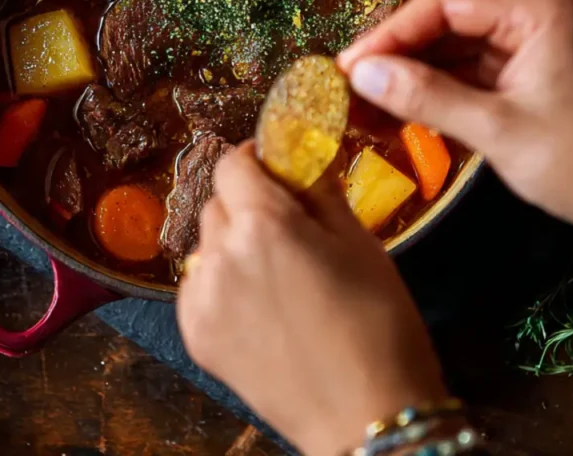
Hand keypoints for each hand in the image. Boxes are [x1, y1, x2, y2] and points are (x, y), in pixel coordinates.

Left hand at [177, 142, 446, 455]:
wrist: (367, 418)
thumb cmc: (377, 323)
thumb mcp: (359, 242)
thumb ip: (318, 189)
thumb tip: (298, 155)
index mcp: (263, 222)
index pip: (233, 163)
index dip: (254, 159)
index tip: (275, 170)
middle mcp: (220, 253)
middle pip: (219, 202)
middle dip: (247, 204)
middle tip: (286, 228)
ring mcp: (201, 297)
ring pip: (207, 244)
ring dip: (232, 244)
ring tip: (274, 274)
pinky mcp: (194, 333)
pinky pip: (199, 284)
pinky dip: (222, 283)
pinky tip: (259, 306)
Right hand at [336, 0, 572, 266]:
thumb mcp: (499, 131)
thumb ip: (426, 97)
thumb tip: (359, 73)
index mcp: (536, 8)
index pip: (442, 4)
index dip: (389, 34)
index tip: (347, 67)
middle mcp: (531, 12)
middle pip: (443, 23)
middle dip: (396, 57)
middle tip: (348, 90)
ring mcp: (528, 42)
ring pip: (450, 48)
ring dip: (410, 77)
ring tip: (363, 107)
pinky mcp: (525, 70)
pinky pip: (467, 71)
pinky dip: (434, 92)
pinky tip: (398, 113)